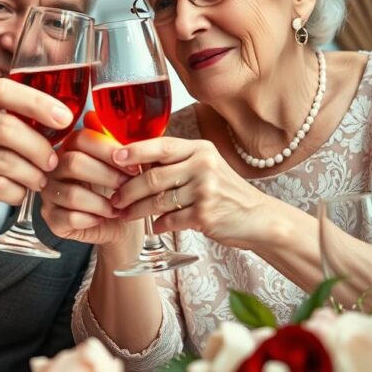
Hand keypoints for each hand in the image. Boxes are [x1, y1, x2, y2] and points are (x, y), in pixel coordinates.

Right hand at [0, 78, 74, 225]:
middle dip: (38, 147)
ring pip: (4, 161)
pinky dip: (15, 191)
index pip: (3, 90)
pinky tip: (20, 192)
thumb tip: (60, 121)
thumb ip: (9, 116)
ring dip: (30, 174)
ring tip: (40, 180)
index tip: (65, 118)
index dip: (37, 102)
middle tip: (53, 161)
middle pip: (6, 128)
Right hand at [39, 128, 134, 245]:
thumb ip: (114, 142)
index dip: (108, 150)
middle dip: (107, 175)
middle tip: (127, 185)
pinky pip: (69, 218)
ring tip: (118, 207)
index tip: (132, 165)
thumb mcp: (121, 164)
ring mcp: (49, 193)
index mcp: (70, 148)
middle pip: (74, 163)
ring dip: (102, 202)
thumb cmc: (118, 190)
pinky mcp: (51, 219)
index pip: (81, 138)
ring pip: (72, 194)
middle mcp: (54, 168)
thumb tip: (94, 116)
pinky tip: (104, 218)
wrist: (120, 223)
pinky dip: (92, 219)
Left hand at [110, 137, 268, 248]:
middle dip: (128, 190)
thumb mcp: (206, 165)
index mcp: (200, 149)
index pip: (161, 146)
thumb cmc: (225, 191)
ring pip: (158, 201)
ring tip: (125, 215)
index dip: (134, 151)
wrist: (258, 217)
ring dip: (137, 211)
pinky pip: (171, 220)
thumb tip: (134, 162)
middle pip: (153, 177)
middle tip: (114, 199)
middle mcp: (203, 166)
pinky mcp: (206, 215)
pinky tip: (155, 226)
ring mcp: (205, 191)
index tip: (113, 157)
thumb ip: (177, 162)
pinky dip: (159, 225)